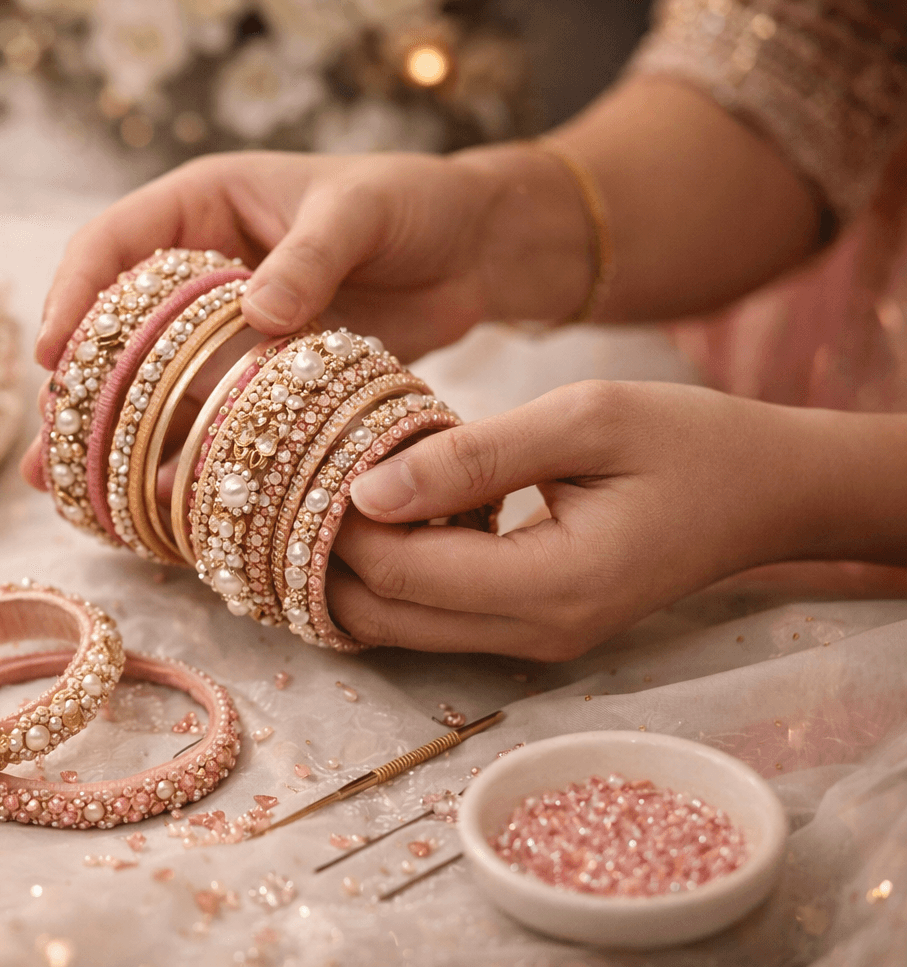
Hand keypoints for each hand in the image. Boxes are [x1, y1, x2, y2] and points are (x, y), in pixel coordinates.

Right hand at [22, 147, 591, 487]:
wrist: (473, 248)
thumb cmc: (412, 203)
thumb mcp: (360, 212)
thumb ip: (309, 257)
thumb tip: (256, 314)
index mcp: (202, 205)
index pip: (111, 244)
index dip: (74, 296)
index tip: (53, 354)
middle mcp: (198, 269)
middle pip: (114, 328)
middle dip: (75, 387)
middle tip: (48, 446)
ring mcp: (224, 329)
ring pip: (149, 383)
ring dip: (109, 434)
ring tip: (68, 491)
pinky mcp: (256, 376)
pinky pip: (204, 416)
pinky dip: (177, 455)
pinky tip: (149, 502)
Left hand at [328, 380, 845, 659]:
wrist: (767, 492)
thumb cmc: (687, 441)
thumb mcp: (583, 421)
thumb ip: (472, 456)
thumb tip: (364, 489)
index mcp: (554, 584)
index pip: (402, 575)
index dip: (336, 525)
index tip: (307, 459)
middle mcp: (537, 634)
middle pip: (384, 618)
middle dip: (324, 555)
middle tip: (298, 478)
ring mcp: (534, 643)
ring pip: (398, 630)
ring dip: (351, 571)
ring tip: (328, 492)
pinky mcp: (531, 631)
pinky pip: (431, 621)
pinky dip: (390, 577)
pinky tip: (381, 517)